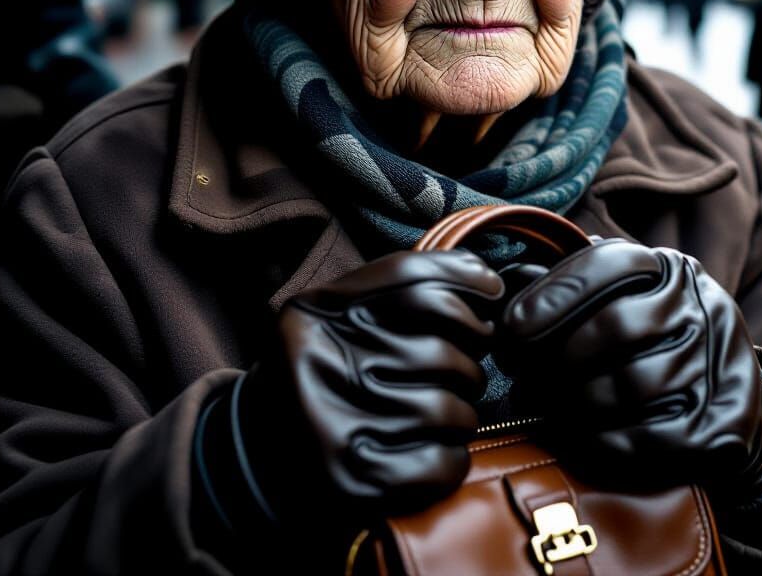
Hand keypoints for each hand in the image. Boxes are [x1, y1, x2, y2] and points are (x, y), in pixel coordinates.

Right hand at [194, 249, 503, 541]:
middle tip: (463, 371)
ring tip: (448, 411)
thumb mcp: (348, 308)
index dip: (465, 282)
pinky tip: (437, 448)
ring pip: (449, 410)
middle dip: (470, 362)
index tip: (494, 293)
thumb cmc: (334, 365)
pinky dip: (454, 456)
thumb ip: (408, 284)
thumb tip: (489, 280)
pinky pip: (441, 463)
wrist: (267, 447)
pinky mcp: (351, 482)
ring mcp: (332, 426)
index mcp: (319, 310)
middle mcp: (318, 361)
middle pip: (441, 351)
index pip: (412, 280)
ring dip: (464, 412)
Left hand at [498, 240, 761, 494]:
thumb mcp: (623, 296)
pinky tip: (580, 437)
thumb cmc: (652, 341)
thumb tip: (515, 274)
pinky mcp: (719, 427)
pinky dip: (600, 441)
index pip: (608, 264)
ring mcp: (715, 367)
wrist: (726, 400)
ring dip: (575, 402)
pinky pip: (646, 437)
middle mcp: (700, 309)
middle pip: (616, 327)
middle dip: (559, 357)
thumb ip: (573, 284)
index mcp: (671, 269)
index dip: (552, 294)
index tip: (511, 328)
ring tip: (550, 409)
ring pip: (630, 385)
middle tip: (524, 380)